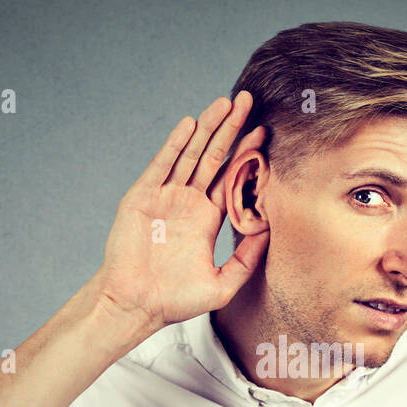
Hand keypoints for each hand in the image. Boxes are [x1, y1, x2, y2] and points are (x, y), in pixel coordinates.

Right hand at [94, 91, 269, 332]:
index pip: (231, 178)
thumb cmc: (175, 301)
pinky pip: (162, 165)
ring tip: (225, 103)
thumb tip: (270, 229)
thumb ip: (247, 258)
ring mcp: (164, 197)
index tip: (265, 133)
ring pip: (190, 154)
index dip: (247, 155)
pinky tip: (190, 125)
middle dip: (231, 129)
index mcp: (206, 220)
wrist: (136, 305)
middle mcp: (187, 203)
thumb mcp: (223, 283)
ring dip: (207, 128)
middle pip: (214, 157)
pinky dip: (175, 145)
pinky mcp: (143, 197)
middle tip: (249, 101)